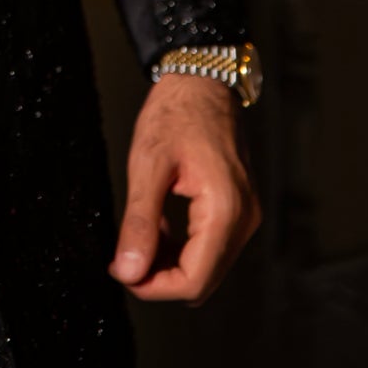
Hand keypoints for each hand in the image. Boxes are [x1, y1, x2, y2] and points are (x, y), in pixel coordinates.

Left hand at [108, 73, 260, 304]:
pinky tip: (159, 226)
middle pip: (202, 280)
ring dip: (170, 262)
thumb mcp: (147, 164)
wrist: (202, 81)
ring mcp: (245, 214)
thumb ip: (139, 222)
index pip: (194, 281)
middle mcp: (244, 219)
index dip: (154, 286)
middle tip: (124, 258)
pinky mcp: (238, 208)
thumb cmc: (177, 113)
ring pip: (207, 266)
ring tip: (139, 236)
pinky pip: (211, 246)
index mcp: (225, 210)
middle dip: (161, 277)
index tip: (122, 272)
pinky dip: (183, 247)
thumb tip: (128, 271)